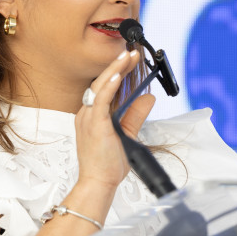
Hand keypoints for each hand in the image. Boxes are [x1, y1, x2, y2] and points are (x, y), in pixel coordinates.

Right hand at [73, 49, 155, 190]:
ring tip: (127, 56)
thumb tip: (149, 97)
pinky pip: (100, 100)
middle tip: (131, 52)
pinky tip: (117, 74)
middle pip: (101, 82)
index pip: (104, 86)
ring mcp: (88, 118)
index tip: (129, 59)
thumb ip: (136, 114)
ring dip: (114, 69)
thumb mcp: (127, 134)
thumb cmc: (108, 164)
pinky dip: (109, 85)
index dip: (116, 71)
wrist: (98, 183)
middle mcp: (86, 113)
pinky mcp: (94, 124)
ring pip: (99, 86)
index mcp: (92, 115)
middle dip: (117, 65)